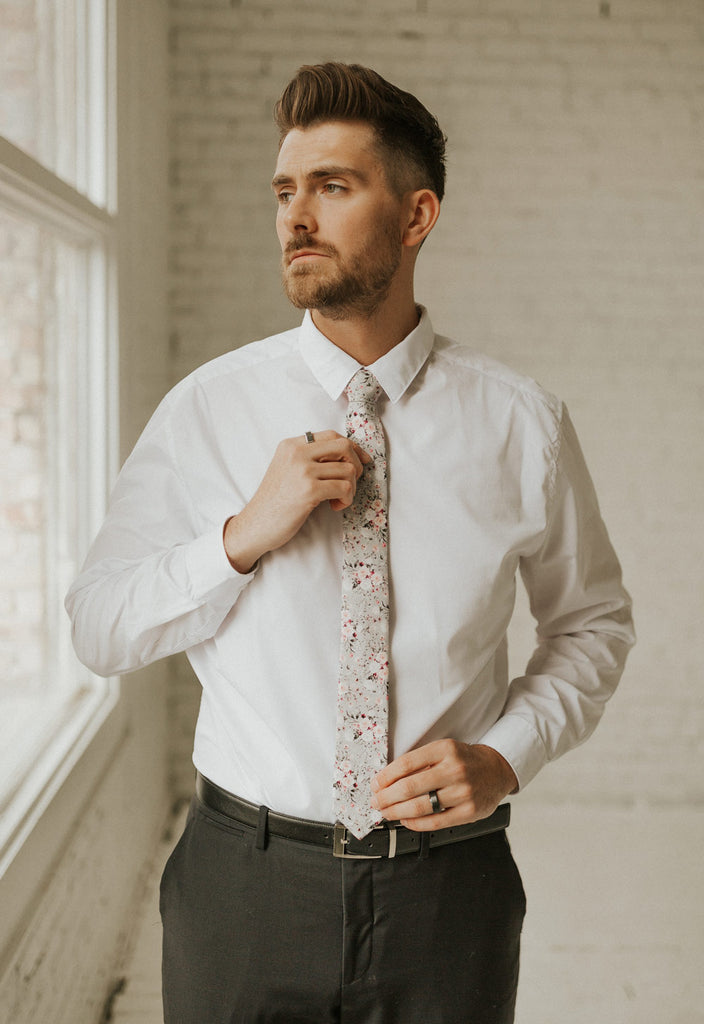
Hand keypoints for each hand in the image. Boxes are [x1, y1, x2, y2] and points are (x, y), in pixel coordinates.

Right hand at [224, 430, 369, 572]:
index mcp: (291, 445)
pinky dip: (346, 499)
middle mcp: (297, 453)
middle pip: (344, 446)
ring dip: (351, 488)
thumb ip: (309, 458)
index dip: (352, 448)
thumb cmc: (274, 501)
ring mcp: (303, 470)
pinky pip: (344, 487)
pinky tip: (335, 507)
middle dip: (356, 464)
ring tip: (338, 500)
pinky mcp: (309, 490)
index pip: (332, 436)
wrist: (255, 525)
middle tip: (350, 483)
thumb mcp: (286, 469)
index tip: (360, 461)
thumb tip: (347, 455)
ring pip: (348, 469)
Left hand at [370, 740, 517, 831]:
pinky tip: (406, 820)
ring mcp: (463, 792)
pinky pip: (435, 822)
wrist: (497, 770)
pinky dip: (415, 823)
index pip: (406, 764)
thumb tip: (387, 780)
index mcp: (445, 749)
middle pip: (410, 787)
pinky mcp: (469, 812)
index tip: (376, 784)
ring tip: (387, 812)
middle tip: (376, 801)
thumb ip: (420, 763)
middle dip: (386, 797)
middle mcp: (455, 769)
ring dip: (397, 812)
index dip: (386, 776)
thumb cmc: (464, 760)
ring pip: (420, 807)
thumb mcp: (443, 750)